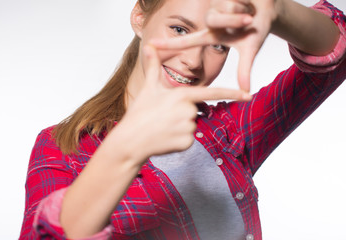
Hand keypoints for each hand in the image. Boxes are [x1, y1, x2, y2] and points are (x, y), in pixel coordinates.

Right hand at [114, 45, 251, 161]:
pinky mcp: (187, 143)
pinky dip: (178, 140)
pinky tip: (165, 139)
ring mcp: (189, 128)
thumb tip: (149, 45)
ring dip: (180, 127)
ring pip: (192, 125)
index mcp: (182, 95)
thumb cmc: (139, 113)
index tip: (248, 94)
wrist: (130, 141)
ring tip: (162, 128)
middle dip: (182, 114)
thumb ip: (154, 66)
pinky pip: (188, 139)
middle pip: (195, 111)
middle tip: (162, 117)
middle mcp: (189, 110)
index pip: (212, 92)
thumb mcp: (148, 88)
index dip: (232, 93)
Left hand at [152, 0, 279, 91]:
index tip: (150, 45)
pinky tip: (248, 2)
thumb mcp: (250, 48)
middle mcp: (210, 20)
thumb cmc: (257, 26)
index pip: (187, 41)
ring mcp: (216, 6)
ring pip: (224, 10)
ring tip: (250, 12)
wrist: (270, 6)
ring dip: (242, 12)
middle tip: (248, 20)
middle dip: (234, 20)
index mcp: (212, 35)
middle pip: (214, 21)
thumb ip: (244, 69)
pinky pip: (233, 1)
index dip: (169, 44)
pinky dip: (246, 4)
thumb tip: (245, 91)